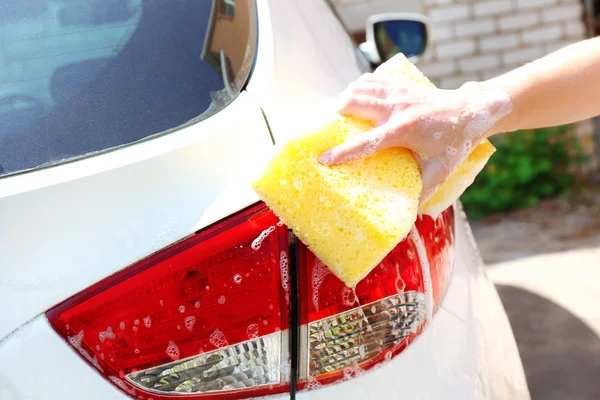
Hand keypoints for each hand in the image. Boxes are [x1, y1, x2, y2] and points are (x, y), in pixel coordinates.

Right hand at [318, 74, 511, 203]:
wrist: (471, 110)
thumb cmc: (454, 143)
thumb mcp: (440, 171)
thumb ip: (422, 192)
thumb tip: (407, 216)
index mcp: (404, 130)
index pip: (366, 141)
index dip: (342, 152)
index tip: (323, 159)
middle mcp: (398, 107)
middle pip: (355, 102)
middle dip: (337, 113)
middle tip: (329, 127)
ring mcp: (399, 92)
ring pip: (360, 87)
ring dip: (345, 98)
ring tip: (339, 112)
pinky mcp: (400, 84)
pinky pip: (371, 80)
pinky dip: (358, 87)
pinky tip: (356, 97)